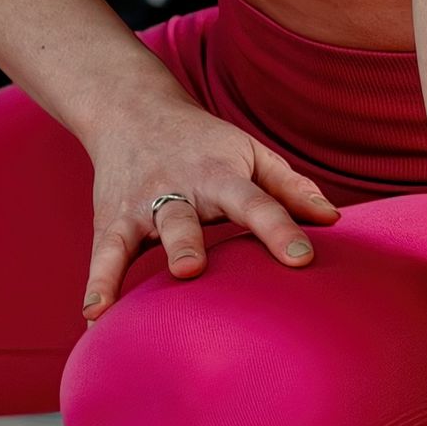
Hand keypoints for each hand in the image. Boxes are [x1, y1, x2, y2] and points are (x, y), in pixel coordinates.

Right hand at [69, 93, 335, 315]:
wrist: (131, 109)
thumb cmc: (203, 144)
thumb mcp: (249, 153)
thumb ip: (289, 187)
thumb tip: (333, 220)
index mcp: (219, 174)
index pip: (254, 202)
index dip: (278, 228)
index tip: (302, 258)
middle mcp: (176, 189)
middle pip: (181, 219)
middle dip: (182, 243)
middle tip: (188, 270)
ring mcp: (138, 206)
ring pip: (131, 236)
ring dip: (122, 267)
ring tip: (114, 302)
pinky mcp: (109, 220)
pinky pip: (103, 254)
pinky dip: (97, 283)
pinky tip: (93, 316)